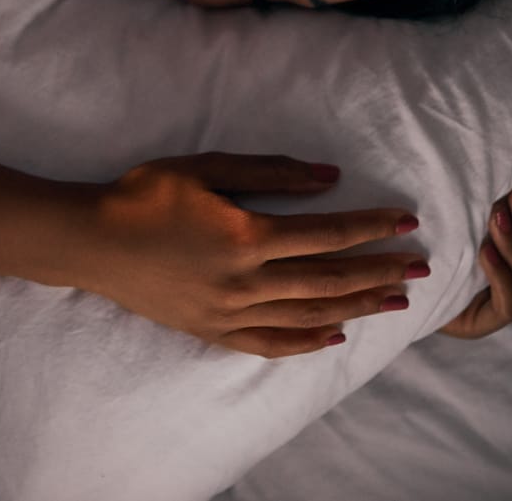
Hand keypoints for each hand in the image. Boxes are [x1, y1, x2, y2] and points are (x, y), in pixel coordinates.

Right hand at [75, 153, 427, 358]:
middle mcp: (244, 280)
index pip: (326, 233)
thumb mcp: (205, 167)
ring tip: (394, 300)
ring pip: (307, 314)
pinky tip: (335, 335)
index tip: (405, 223)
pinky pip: (269, 343)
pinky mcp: (211, 330)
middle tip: (420, 267)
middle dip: (379, 271)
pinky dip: (306, 342)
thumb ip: (270, 172)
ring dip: (357, 306)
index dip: (370, 227)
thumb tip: (328, 176)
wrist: (91, 241)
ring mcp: (228, 312)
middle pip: (328, 280)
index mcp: (246, 235)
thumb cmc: (144, 194)